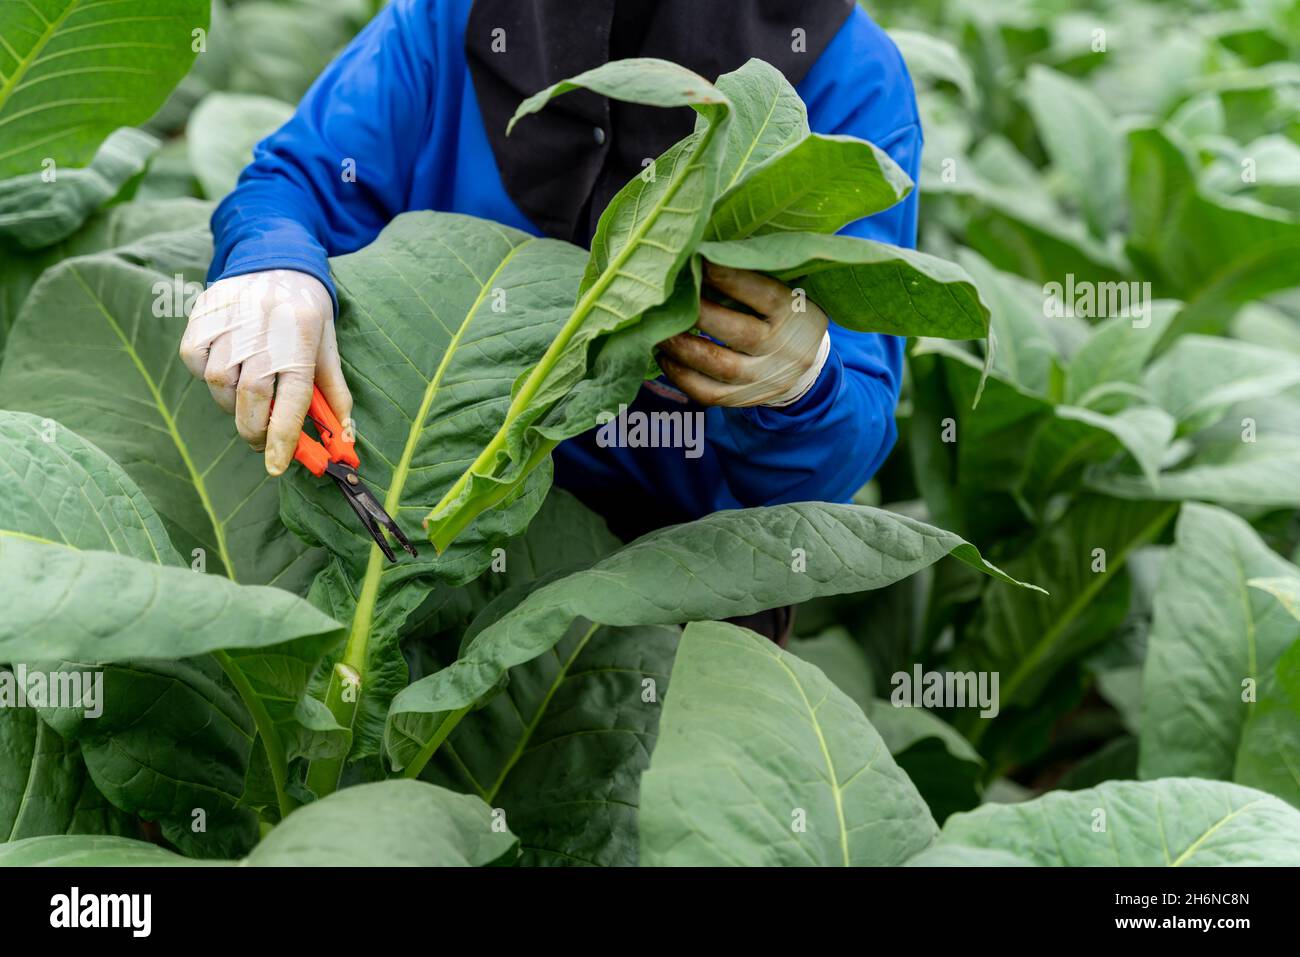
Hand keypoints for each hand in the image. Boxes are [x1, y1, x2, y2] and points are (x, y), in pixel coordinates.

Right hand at [179, 270, 352, 475]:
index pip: (291, 396)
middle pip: (251, 395)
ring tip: (249, 397)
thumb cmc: (306, 311)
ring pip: (219, 383)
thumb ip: (334, 394)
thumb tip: (343, 439)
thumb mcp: (327, 347)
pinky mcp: (201, 315)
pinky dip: (208, 376)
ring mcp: (227, 318)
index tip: (276, 466)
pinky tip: (227, 370)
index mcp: (300, 334)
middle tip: (263, 442)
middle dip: (255, 430)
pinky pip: (195, 362)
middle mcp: (262, 325)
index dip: (283, 436)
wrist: (274, 257)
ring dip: (233, 404)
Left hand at [657, 262, 829, 407]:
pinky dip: (681, 377)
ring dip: (683, 348)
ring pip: (720, 367)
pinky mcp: (745, 399)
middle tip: (668, 300)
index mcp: (795, 314)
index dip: (730, 278)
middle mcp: (784, 349)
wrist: (805, 368)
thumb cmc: (783, 315)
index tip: (698, 261)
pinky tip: (665, 358)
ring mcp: (764, 378)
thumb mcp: (786, 292)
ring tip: (657, 332)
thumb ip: (755, 275)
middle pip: (739, 333)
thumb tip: (703, 254)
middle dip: (699, 314)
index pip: (764, 295)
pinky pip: (709, 393)